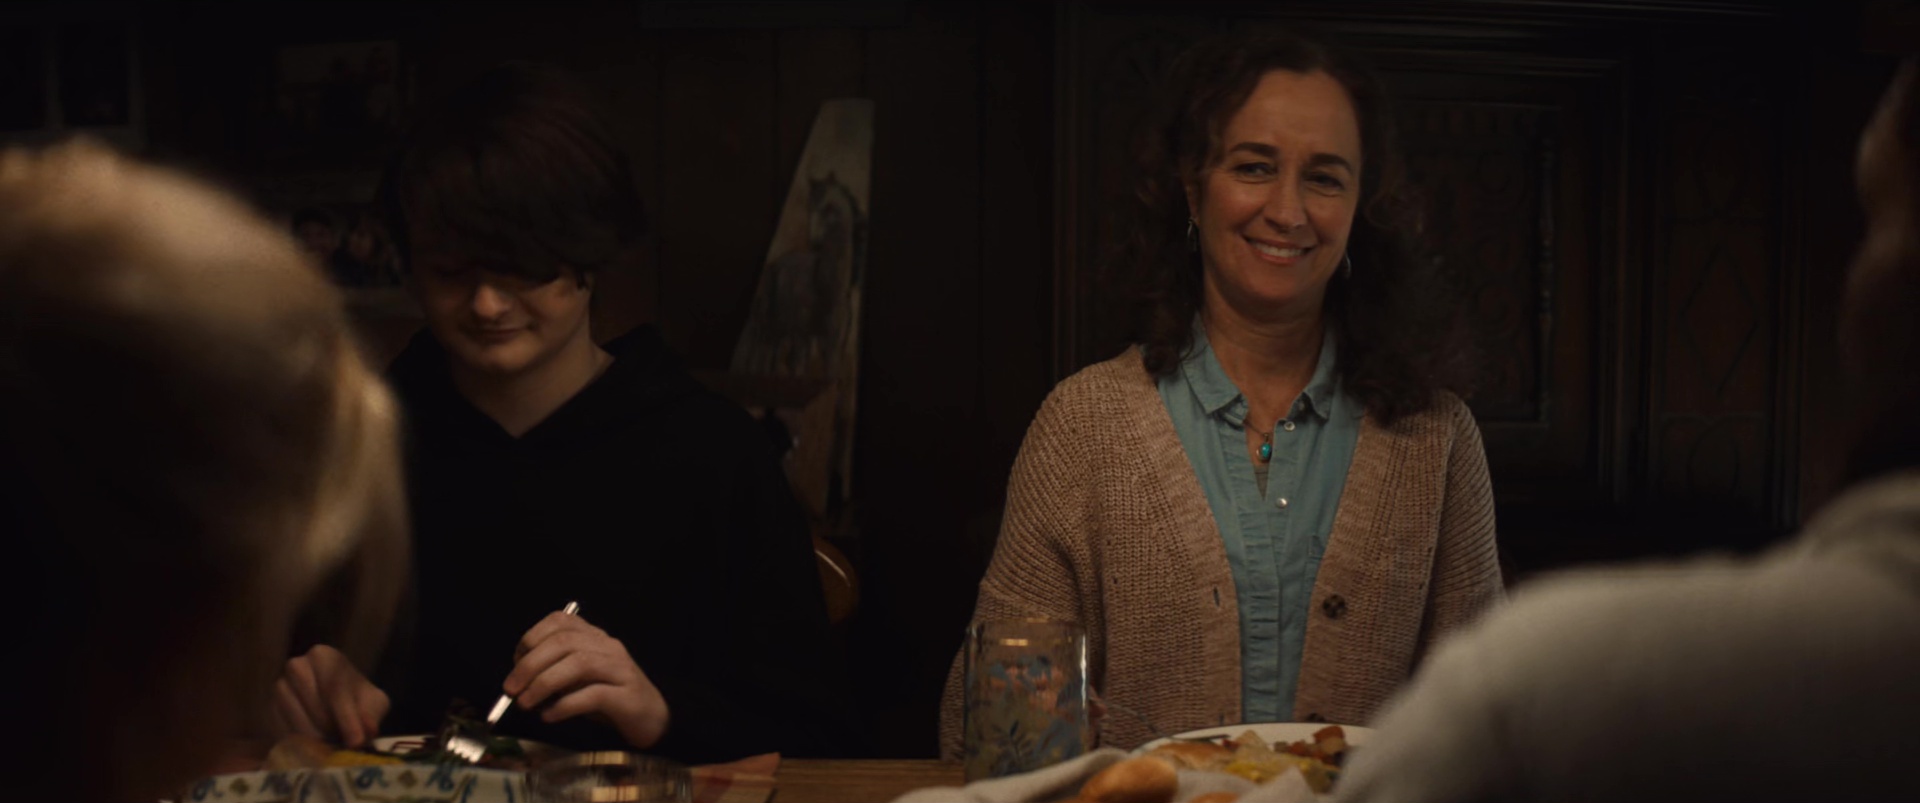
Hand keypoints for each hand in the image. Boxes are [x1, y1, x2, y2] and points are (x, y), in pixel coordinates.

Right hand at [273, 644, 388, 748]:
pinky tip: (310, 748)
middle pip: (311, 700)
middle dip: (329, 725)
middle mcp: (295, 666)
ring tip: (328, 744)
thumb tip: (365, 733)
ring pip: (292, 714)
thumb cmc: (356, 701)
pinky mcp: (267, 708)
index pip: (335, 688)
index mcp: (324, 656)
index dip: (347, 718)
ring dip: (312, 734)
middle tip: (341, 743)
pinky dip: (295, 740)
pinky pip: (278, 727)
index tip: (356, 742)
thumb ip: (370, 715)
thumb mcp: (373, 704)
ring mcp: (278, 687)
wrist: (334, 707)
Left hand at [505, 611, 669, 748]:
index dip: (532, 638)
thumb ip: (554, 672)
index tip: (515, 661)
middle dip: (530, 664)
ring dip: (545, 683)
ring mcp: (620, 669)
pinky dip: (566, 705)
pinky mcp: (627, 696)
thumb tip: (518, 680)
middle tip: (511, 689)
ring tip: (526, 703)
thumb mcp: (578, 679)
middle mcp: (608, 646)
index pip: (560, 622)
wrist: (653, 718)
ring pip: (579, 664)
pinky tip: (550, 716)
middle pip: (565, 642)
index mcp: (595, 637)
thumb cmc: (609, 698)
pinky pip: (593, 695)